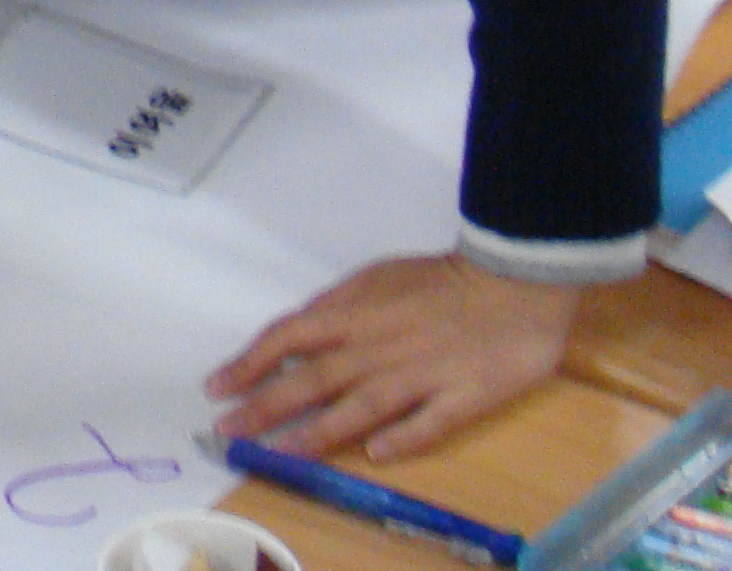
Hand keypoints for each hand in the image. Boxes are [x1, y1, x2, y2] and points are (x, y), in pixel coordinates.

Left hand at [207, 251, 582, 458]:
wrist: (515, 280)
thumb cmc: (442, 280)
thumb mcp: (377, 277)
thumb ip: (338, 305)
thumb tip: (300, 331)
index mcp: (354, 314)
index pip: (288, 338)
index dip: (249, 363)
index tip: (216, 388)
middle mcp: (379, 346)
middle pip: (314, 379)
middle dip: (266, 406)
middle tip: (228, 430)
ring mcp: (422, 374)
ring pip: (361, 405)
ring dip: (319, 432)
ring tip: (282, 454)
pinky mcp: (465, 396)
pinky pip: (431, 422)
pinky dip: (404, 436)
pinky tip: (377, 453)